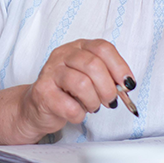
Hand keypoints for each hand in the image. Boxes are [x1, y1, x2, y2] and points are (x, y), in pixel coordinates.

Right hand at [16, 39, 134, 139]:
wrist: (37, 106)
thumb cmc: (67, 91)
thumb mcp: (89, 78)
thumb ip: (107, 77)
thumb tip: (125, 86)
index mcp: (77, 47)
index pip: (102, 48)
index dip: (119, 67)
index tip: (127, 84)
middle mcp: (62, 55)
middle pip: (93, 64)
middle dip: (108, 88)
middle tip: (109, 101)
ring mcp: (50, 72)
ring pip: (82, 84)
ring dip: (93, 101)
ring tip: (91, 106)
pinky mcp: (42, 92)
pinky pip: (70, 106)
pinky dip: (79, 115)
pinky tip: (75, 113)